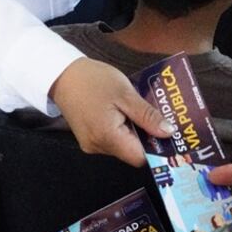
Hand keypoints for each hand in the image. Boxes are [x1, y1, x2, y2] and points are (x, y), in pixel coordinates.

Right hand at [50, 57, 174, 166]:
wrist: (62, 74)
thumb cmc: (94, 80)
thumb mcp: (125, 94)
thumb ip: (147, 115)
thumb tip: (168, 132)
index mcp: (108, 137)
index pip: (140, 157)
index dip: (156, 148)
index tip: (169, 133)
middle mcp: (98, 147)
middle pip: (131, 152)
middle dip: (147, 137)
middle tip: (160, 117)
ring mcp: (91, 144)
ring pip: (123, 146)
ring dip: (135, 132)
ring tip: (142, 111)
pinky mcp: (88, 138)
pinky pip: (112, 140)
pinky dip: (122, 129)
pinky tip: (126, 112)